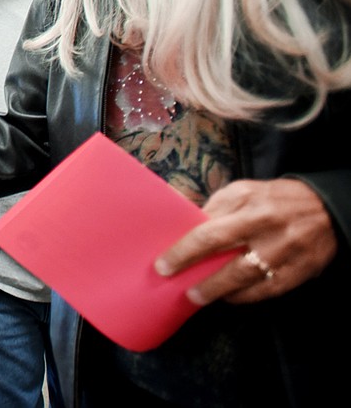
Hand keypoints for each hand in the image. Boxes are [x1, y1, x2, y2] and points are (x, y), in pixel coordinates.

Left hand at [155, 178, 335, 304]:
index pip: (209, 231)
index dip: (183, 250)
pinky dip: (244, 297)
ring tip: (197, 297)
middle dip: (197, 273)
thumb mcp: (241, 192)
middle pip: (225, 254)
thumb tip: (182, 226)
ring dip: (218, 290)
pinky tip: (228, 297)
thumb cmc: (271, 199)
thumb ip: (214, 208)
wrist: (325, 209)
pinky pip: (267, 290)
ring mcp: (284, 251)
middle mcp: (266, 226)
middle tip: (176, 285)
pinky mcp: (299, 271)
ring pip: (245, 277)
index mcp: (247, 203)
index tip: (163, 264)